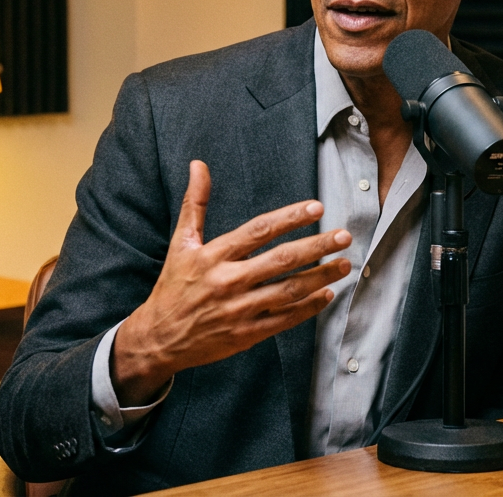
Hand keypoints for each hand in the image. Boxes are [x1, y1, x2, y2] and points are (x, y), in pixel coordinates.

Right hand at [110, 160, 351, 405]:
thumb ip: (195, 203)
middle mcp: (228, 281)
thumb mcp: (181, 243)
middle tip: (344, 236)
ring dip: (320, 277)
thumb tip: (198, 165)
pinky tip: (326, 294)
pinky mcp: (245, 335)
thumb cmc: (173, 286)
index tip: (317, 207)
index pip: (259, 231)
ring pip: (288, 291)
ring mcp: (238, 310)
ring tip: (344, 265)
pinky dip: (308, 308)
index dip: (290, 217)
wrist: (158, 338)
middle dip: (316, 246)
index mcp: (214, 256)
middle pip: (281, 260)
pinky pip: (283, 319)